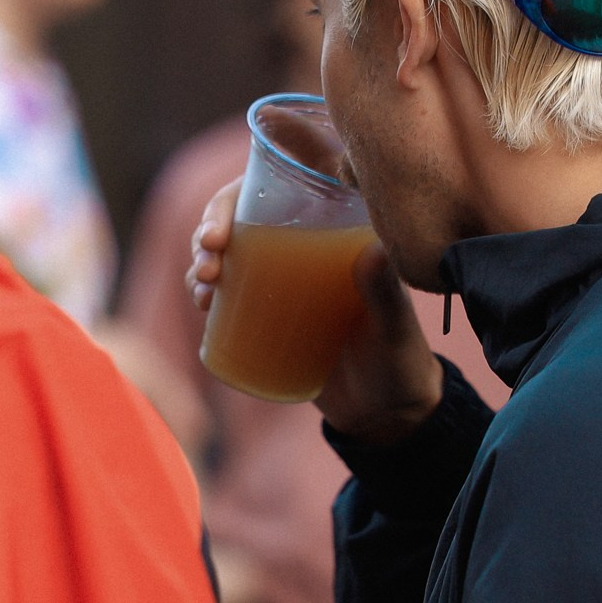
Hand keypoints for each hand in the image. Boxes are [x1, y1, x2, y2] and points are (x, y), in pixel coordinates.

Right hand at [188, 178, 442, 446]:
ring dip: (202, 259)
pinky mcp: (268, 312)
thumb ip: (385, 294)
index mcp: (338, 229)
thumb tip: (372, 251)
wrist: (384, 412)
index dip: (239, 197)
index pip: (281, 190)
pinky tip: (202, 301)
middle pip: (244, 216)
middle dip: (211, 228)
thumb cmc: (400, 362)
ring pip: (230, 251)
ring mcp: (284, 279)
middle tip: (208, 259)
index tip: (221, 230)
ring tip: (203, 287)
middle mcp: (306, 244)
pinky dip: (206, 289)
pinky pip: (229, 290)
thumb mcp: (395, 327)